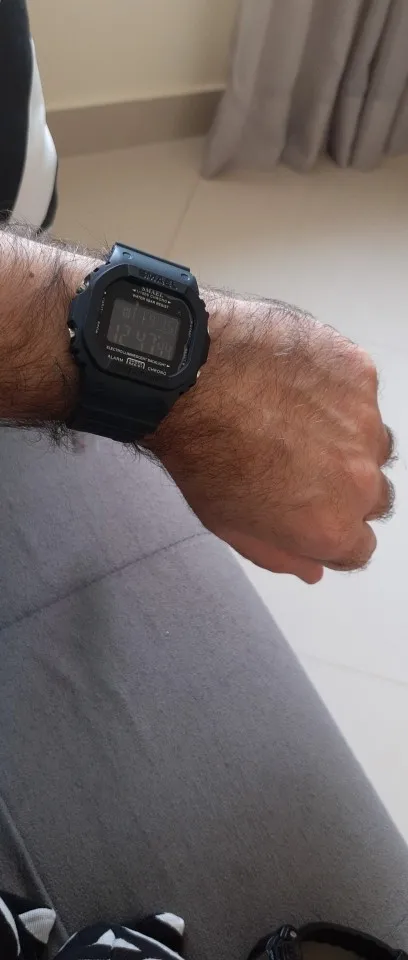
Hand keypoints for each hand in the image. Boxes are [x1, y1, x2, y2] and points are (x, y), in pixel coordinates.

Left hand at [148, 289, 394, 583]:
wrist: (189, 379)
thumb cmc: (201, 452)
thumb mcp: (231, 527)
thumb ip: (281, 555)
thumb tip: (313, 568)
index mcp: (331, 526)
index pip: (359, 547)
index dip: (334, 533)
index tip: (315, 515)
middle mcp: (360, 478)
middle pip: (374, 496)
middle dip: (344, 487)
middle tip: (302, 466)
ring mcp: (364, 422)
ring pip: (372, 440)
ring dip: (346, 438)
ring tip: (297, 422)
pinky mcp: (360, 373)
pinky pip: (360, 390)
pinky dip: (336, 391)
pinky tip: (295, 386)